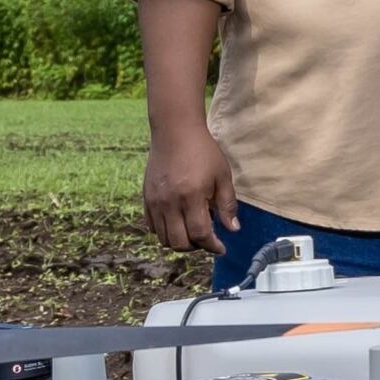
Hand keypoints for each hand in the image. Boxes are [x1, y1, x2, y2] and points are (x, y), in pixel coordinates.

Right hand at [143, 117, 242, 252]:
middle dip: (196, 247)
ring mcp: (155, 201)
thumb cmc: (202, 151)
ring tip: (192, 231)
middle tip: (207, 239)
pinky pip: (152, 226)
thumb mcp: (222, 175)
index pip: (200, 234)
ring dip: (180, 241)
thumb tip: (233, 229)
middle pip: (179, 243)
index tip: (221, 248)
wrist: (175, 131)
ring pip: (163, 238)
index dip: (212, 246)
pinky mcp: (146, 198)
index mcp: (191, 196)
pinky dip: (165, 231)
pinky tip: (178, 223)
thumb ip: (227, 205)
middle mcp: (170, 202)